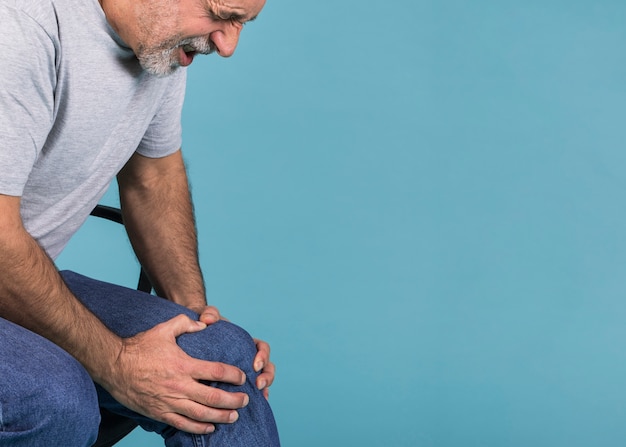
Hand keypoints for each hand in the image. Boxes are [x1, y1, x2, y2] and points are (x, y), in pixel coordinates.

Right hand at [106, 315, 248, 434]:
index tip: (242, 377)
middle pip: (213, 397)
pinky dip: (199, 427)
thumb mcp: (164, 329)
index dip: (233, 375)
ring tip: (234, 416)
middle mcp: (178, 385)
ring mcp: (169, 401)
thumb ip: (185, 323)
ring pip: (201, 414)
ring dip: (221, 416)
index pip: (215, 371)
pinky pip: (182, 424)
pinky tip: (210, 427)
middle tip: (245, 400)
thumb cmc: (139, 346)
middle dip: (233, 400)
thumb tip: (203, 323)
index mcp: (183, 365)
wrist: (113, 365)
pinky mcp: (158, 413)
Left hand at [197, 305, 274, 398]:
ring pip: (262, 380)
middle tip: (258, 384)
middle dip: (267, 376)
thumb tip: (208, 320)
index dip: (262, 356)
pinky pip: (251, 391)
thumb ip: (210, 314)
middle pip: (267, 367)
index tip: (255, 364)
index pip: (262, 348)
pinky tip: (254, 407)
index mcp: (246, 342)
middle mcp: (249, 357)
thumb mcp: (207, 317)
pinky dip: (255, 398)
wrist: (195, 337)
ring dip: (264, 388)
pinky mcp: (237, 383)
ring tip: (258, 396)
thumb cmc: (204, 326)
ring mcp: (244, 370)